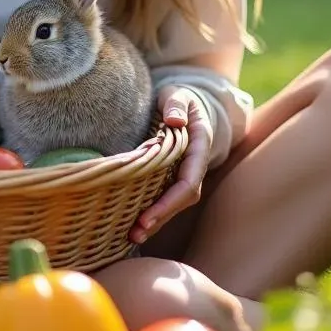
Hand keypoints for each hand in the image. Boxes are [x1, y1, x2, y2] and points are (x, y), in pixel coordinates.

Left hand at [129, 85, 212, 245]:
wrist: (187, 104)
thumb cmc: (180, 98)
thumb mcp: (179, 94)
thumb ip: (177, 104)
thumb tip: (174, 121)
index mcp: (199, 145)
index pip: (189, 181)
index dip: (170, 201)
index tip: (148, 216)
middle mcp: (195, 164)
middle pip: (182, 198)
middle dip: (161, 217)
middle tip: (135, 233)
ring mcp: (185, 172)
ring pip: (175, 202)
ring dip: (156, 220)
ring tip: (131, 236)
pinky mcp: (173, 176)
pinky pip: (165, 197)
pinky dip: (152, 211)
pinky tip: (133, 224)